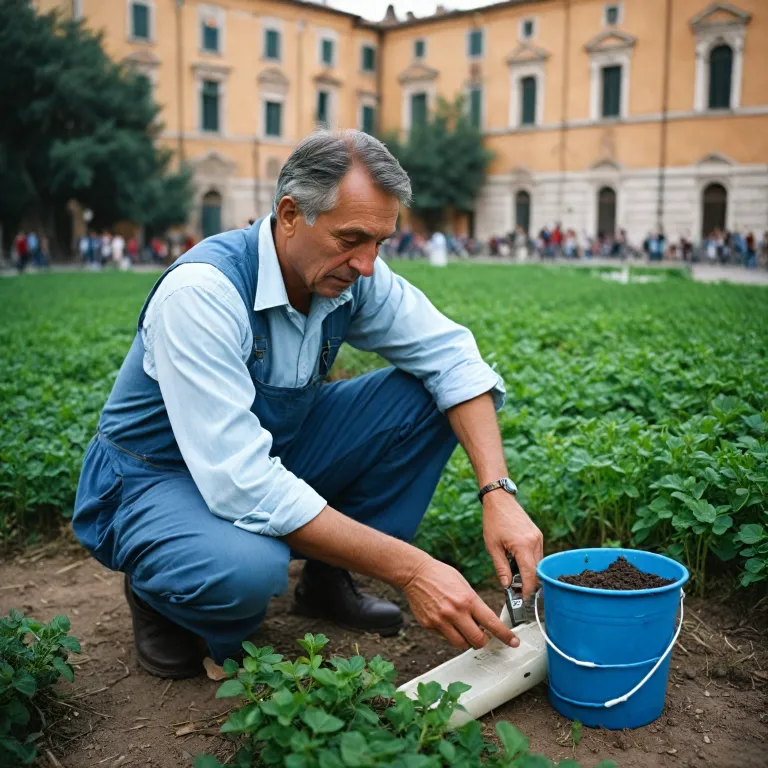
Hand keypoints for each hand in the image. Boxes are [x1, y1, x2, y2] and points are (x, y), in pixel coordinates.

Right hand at [402, 557, 519, 650]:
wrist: (416, 573)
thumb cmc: (440, 575)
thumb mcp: (464, 585)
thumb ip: (474, 604)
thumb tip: (483, 622)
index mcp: (468, 599)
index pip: (492, 623)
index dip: (505, 635)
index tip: (513, 642)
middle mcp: (455, 612)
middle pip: (477, 640)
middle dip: (483, 640)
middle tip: (483, 635)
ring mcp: (441, 620)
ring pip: (462, 644)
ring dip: (466, 640)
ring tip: (463, 628)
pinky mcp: (429, 625)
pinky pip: (445, 638)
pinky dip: (450, 634)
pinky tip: (446, 621)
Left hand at [482, 492, 542, 597]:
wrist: (499, 499)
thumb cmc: (493, 520)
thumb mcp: (492, 546)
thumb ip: (501, 568)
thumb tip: (507, 586)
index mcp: (523, 545)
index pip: (531, 575)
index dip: (528, 591)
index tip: (524, 601)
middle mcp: (535, 542)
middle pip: (537, 571)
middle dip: (529, 584)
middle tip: (518, 593)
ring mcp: (538, 538)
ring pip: (539, 564)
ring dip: (530, 573)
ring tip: (515, 578)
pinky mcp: (538, 535)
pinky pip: (538, 554)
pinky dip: (530, 563)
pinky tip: (518, 564)